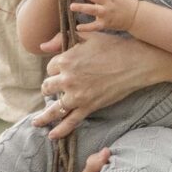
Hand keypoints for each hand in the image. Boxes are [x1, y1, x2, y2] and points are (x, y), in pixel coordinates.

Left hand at [35, 33, 158, 139]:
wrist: (135, 63)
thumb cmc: (113, 46)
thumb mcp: (87, 36)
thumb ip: (62, 39)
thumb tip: (43, 45)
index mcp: (65, 60)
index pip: (50, 68)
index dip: (56, 69)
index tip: (62, 70)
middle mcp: (67, 79)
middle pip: (48, 87)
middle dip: (50, 88)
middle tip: (55, 90)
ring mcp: (77, 95)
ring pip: (54, 108)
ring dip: (44, 116)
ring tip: (36, 122)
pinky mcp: (88, 107)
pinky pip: (71, 121)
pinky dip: (60, 130)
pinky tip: (52, 135)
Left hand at [69, 0, 138, 37]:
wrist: (136, 16)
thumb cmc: (126, 0)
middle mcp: (108, 1)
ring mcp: (107, 13)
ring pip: (93, 10)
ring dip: (82, 8)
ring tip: (72, 6)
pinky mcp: (107, 23)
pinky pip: (96, 26)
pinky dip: (87, 27)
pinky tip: (78, 27)